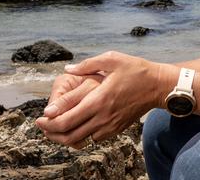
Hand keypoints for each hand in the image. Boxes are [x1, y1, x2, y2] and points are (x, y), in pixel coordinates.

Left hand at [36, 51, 165, 148]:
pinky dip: (80, 137)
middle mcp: (102, 117)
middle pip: (68, 135)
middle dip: (51, 132)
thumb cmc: (137, 70)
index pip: (66, 120)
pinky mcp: (116, 129)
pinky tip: (77, 126)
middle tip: (42, 125)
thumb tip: (68, 69)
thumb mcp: (113, 59)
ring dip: (64, 137)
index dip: (48, 122)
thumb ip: (88, 64)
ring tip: (55, 128)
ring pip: (80, 141)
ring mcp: (110, 126)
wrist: (159, 86)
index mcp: (98, 100)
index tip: (40, 117)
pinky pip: (93, 140)